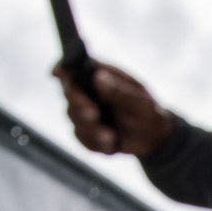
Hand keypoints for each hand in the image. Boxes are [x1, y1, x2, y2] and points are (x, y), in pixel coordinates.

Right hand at [53, 62, 173, 157]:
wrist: (154, 139)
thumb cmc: (149, 113)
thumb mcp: (142, 103)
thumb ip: (120, 92)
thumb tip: (98, 78)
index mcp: (102, 75)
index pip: (75, 66)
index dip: (62, 68)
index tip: (57, 73)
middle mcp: (89, 90)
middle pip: (68, 92)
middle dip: (78, 104)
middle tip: (93, 115)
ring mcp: (85, 111)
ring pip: (72, 117)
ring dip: (90, 128)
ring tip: (111, 136)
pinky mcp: (86, 131)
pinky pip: (81, 138)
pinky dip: (95, 143)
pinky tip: (111, 144)